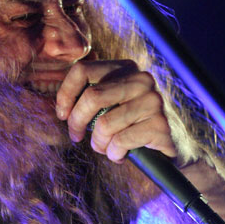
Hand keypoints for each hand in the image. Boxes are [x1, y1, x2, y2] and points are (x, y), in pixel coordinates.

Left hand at [55, 59, 177, 161]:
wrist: (164, 151)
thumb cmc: (127, 128)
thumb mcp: (107, 106)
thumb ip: (89, 97)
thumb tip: (61, 106)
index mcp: (124, 68)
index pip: (82, 70)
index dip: (65, 95)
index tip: (62, 115)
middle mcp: (141, 79)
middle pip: (92, 97)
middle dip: (77, 122)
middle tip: (76, 137)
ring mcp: (153, 101)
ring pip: (105, 124)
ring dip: (99, 143)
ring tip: (106, 148)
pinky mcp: (160, 124)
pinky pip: (120, 141)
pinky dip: (114, 154)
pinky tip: (121, 154)